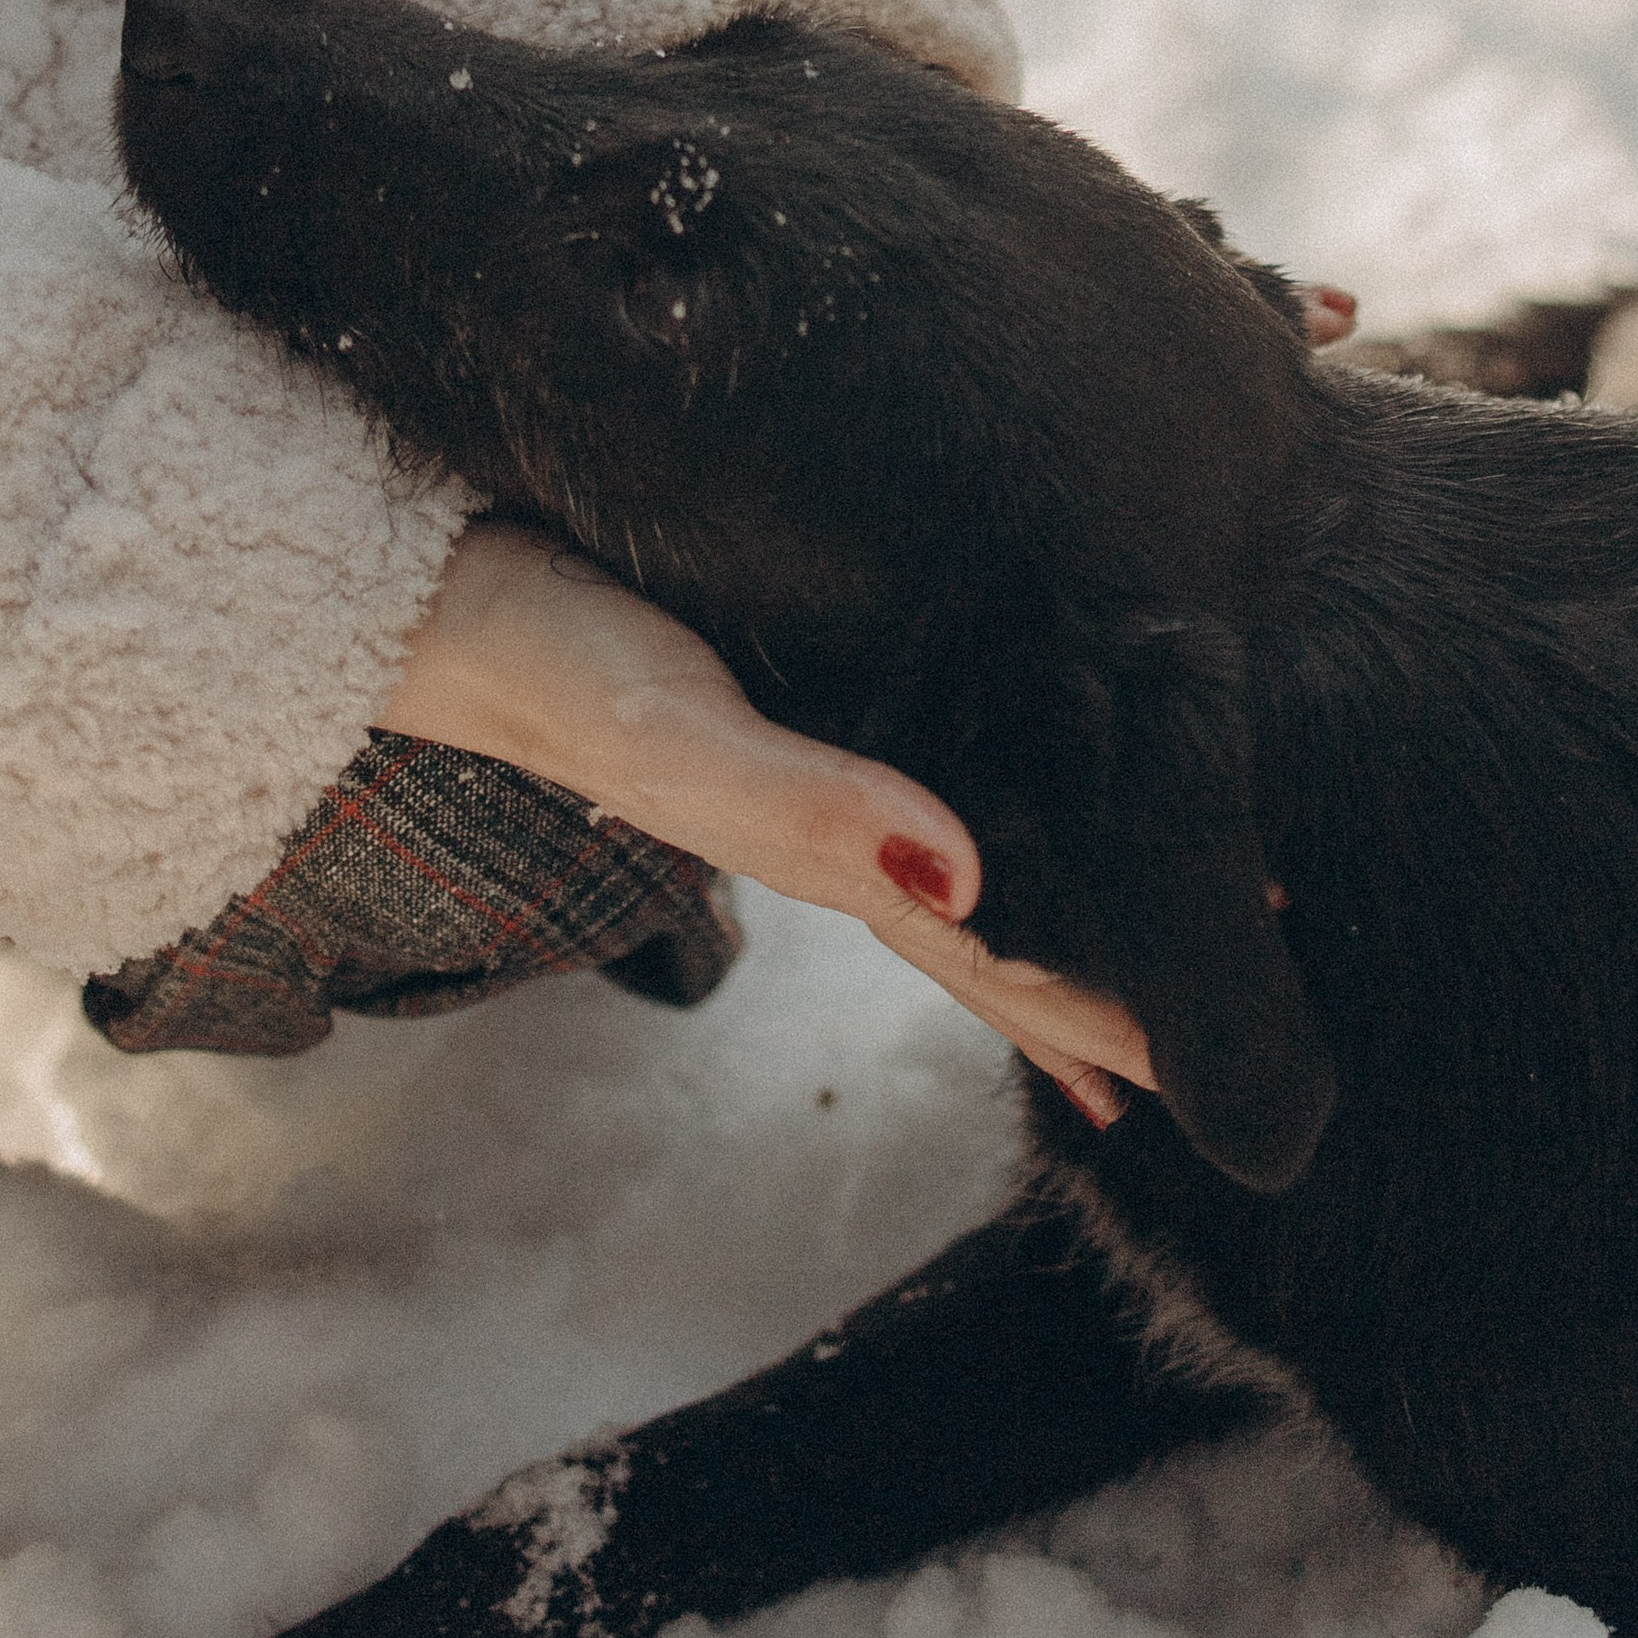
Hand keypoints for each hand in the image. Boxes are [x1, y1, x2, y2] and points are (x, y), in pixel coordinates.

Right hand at [371, 522, 1151, 1118]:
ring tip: (1149, 937)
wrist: (407, 579)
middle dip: (1106, 973)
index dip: (1103, 1001)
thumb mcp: (669, 733)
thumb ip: (800, 806)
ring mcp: (802, 741)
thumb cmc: (536, 648)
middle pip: (992, 917)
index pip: (989, 949)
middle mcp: (825, 804)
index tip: (1216, 1059)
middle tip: (1230, 1030)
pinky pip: (917, 751)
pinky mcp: (778, 661)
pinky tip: (994, 793)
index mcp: (819, 837)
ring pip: (964, 844)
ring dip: (1062, 893)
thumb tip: (965, 880)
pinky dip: (989, 798)